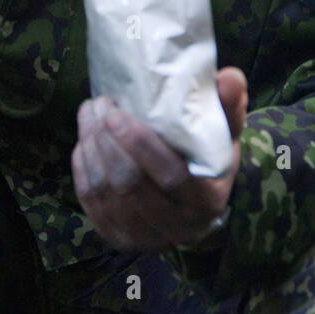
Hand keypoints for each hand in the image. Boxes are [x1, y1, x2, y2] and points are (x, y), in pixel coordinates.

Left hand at [71, 67, 247, 251]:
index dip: (140, 146)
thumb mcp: (225, 136)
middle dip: (106, 140)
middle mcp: (173, 226)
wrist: (194, 208)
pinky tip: (85, 139)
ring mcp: (142, 236)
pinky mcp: (116, 235)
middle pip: (129, 184)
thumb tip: (231, 77)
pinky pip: (90, 200)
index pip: (170, 177)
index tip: (117, 113)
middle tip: (101, 105)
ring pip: (105, 191)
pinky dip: (83, 166)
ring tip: (90, 113)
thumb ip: (229, 106)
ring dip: (91, 147)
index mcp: (205, 201)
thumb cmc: (209, 162)